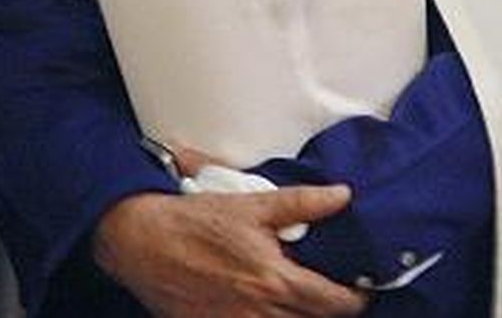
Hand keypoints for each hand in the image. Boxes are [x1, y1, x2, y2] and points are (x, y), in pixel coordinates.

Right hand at [92, 186, 365, 316]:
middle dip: (328, 311)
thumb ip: (302, 204)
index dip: (356, 299)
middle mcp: (260, 312)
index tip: (361, 290)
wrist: (141, 240)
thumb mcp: (251, 206)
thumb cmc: (194, 221)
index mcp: (275, 280)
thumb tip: (342, 195)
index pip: (336, 304)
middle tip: (331, 295)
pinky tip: (266, 310)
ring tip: (298, 303)